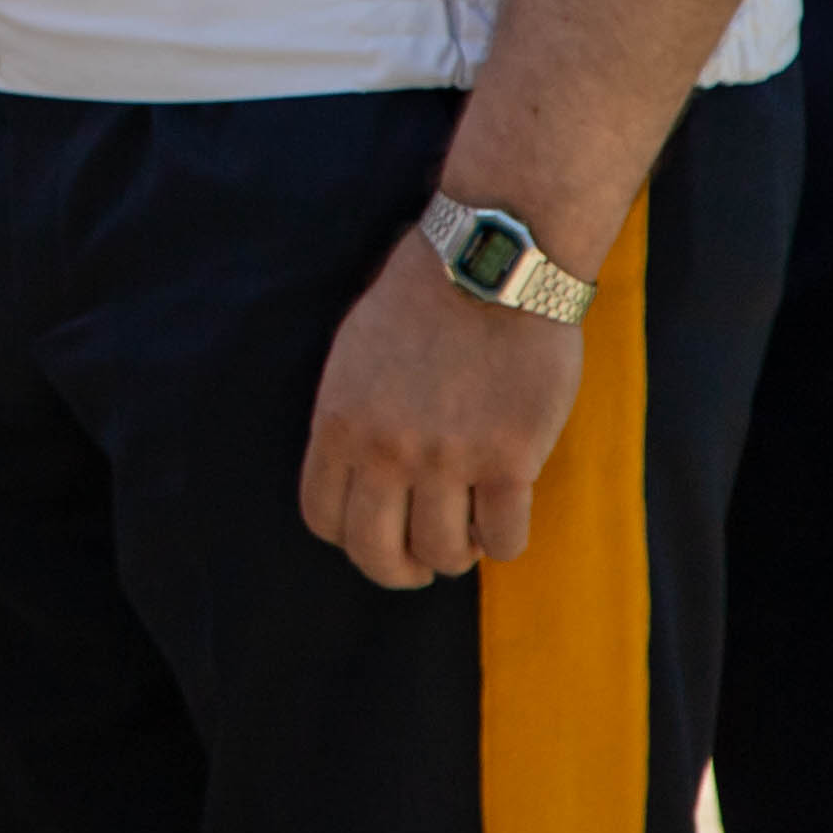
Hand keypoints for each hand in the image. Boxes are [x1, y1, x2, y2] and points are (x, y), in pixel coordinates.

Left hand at [298, 233, 584, 587]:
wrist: (493, 263)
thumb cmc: (425, 298)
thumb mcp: (355, 354)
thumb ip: (352, 418)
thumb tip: (359, 478)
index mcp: (339, 422)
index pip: (323, 519)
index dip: (351, 538)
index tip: (377, 533)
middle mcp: (384, 450)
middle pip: (376, 554)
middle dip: (400, 570)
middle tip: (422, 562)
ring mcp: (447, 459)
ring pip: (443, 554)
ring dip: (457, 552)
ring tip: (468, 527)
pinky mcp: (509, 460)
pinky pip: (503, 540)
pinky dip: (504, 540)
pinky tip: (506, 513)